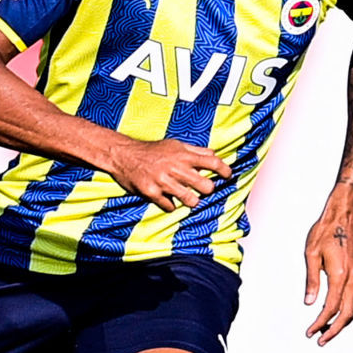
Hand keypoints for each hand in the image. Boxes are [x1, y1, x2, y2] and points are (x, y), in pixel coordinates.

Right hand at [101, 137, 232, 210]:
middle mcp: (175, 168)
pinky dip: (171, 205)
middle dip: (207, 189)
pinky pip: (170, 207)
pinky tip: (166, 198)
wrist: (123, 155)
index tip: (228, 176)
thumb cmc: (152, 151)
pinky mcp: (152, 193)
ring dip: (191, 200)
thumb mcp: (175, 145)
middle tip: (202, 188)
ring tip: (185, 195)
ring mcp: (163, 182)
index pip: (212, 162)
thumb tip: (214, 155)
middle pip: (206, 186)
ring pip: (191, 200)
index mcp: (183, 155)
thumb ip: (195, 151)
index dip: (224, 170)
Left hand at [303, 195, 352, 345]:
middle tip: (319, 340)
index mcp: (340, 273)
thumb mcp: (311, 253)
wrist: (347, 214)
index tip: (309, 332)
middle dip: (334, 330)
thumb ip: (312, 280)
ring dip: (343, 322)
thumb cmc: (325, 230)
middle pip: (347, 313)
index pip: (331, 307)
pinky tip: (337, 312)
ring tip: (327, 330)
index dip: (320, 323)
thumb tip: (308, 303)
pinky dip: (349, 310)